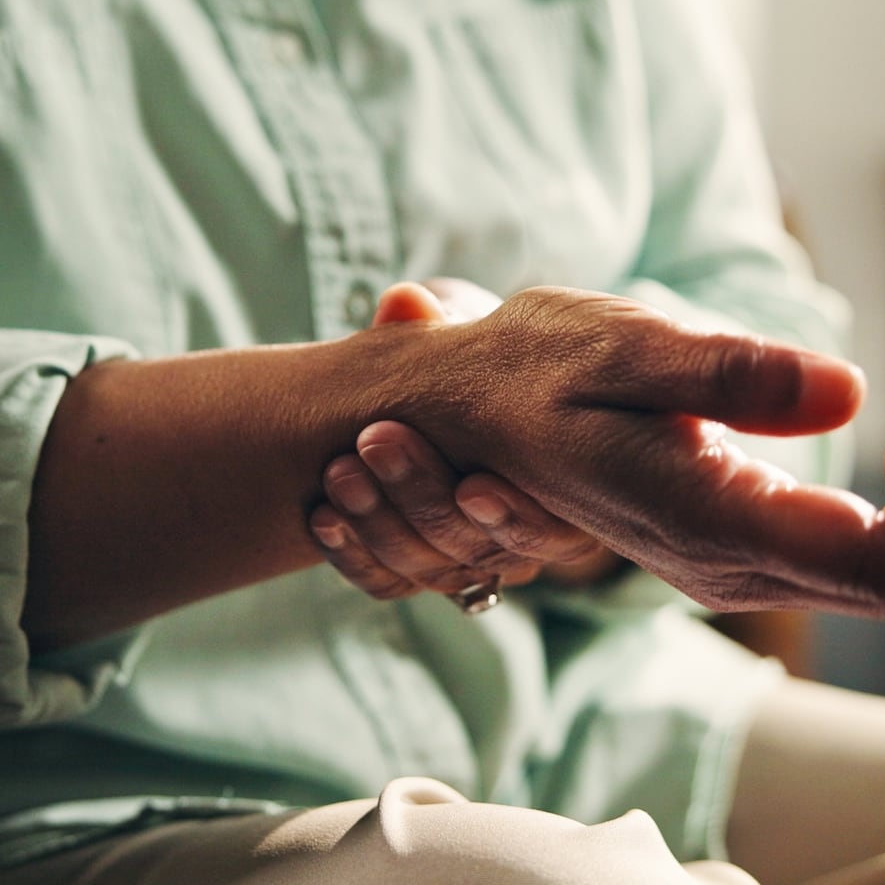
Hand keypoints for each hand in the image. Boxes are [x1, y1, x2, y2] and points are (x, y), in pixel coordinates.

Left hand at [311, 279, 618, 598]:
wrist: (440, 390)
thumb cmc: (477, 356)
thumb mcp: (472, 329)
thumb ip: (447, 320)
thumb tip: (404, 303)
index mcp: (562, 486)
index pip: (550, 534)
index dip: (514, 518)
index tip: (473, 483)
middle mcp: (517, 536)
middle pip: (476, 550)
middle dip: (422, 498)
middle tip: (375, 440)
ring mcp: (461, 557)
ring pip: (424, 569)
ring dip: (377, 522)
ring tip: (338, 470)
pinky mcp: (411, 569)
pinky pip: (383, 581)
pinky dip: (350, 553)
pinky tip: (322, 516)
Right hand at [361, 284, 884, 619]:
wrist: (458, 417)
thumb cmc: (528, 367)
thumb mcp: (619, 341)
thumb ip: (726, 371)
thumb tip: (848, 389)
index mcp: (711, 524)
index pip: (884, 556)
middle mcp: (735, 567)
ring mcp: (742, 566)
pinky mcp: (747, 545)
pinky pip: (867, 557)